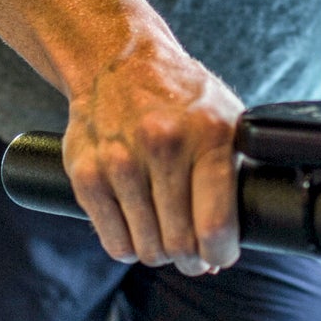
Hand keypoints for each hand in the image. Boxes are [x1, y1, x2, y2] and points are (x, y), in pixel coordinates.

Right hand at [62, 35, 243, 274]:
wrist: (119, 61)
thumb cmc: (182, 98)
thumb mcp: (226, 120)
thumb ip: (234, 179)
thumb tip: (220, 252)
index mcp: (210, 134)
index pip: (215, 225)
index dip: (219, 255)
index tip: (218, 255)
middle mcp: (163, 145)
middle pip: (179, 244)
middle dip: (190, 260)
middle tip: (192, 253)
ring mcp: (120, 160)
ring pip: (146, 249)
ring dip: (159, 253)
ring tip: (165, 235)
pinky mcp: (86, 173)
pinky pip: (114, 242)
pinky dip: (128, 246)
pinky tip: (137, 227)